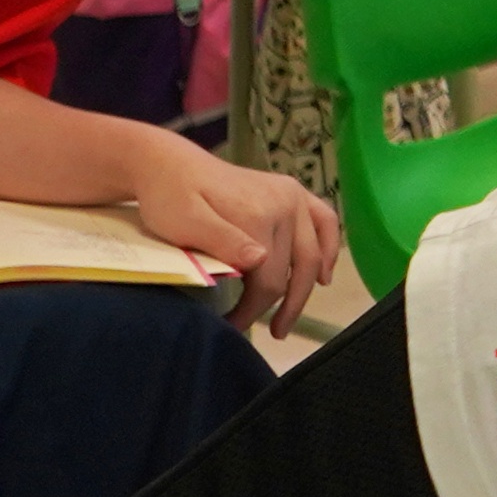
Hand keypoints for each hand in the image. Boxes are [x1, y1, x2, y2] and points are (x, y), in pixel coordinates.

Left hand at [127, 132, 340, 333]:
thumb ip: (223, 242)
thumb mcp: (185, 223)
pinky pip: (325, 220)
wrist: (167, 164)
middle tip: (269, 333)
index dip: (252, 310)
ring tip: (289, 317)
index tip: (230, 328)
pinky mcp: (291, 191)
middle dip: (284, 306)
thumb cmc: (168, 198)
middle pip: (295, 267)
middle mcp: (285, 204)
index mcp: (259, 215)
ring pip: (313, 251)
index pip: (268, 279)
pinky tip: (324, 273)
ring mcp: (291, 195)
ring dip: (307, 286)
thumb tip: (261, 261)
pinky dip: (329, 247)